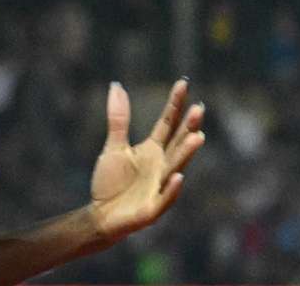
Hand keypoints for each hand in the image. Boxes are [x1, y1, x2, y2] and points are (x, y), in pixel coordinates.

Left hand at [87, 78, 204, 243]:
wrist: (100, 215)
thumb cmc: (111, 182)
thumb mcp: (114, 146)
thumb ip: (119, 119)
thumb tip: (117, 85)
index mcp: (153, 149)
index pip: (168, 123)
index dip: (175, 104)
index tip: (183, 83)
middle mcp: (161, 165)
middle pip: (177, 143)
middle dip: (188, 127)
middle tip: (199, 109)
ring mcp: (159, 186)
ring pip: (176, 166)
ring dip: (186, 153)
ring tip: (197, 137)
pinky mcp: (152, 208)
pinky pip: (165, 197)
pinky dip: (172, 188)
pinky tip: (179, 176)